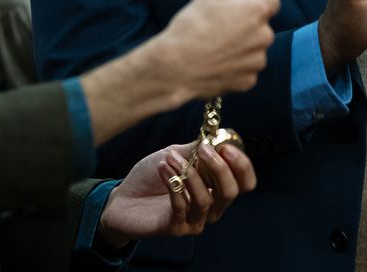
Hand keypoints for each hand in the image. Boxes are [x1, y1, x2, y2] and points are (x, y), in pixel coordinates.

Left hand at [97, 140, 256, 246]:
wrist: (122, 198)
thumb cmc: (151, 176)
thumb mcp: (175, 155)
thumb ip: (195, 150)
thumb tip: (215, 137)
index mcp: (216, 187)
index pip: (244, 182)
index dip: (241, 165)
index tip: (225, 147)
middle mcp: (211, 206)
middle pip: (231, 192)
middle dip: (219, 168)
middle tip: (202, 150)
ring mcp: (195, 220)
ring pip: (205, 199)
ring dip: (188, 173)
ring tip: (169, 158)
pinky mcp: (177, 228)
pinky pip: (182, 206)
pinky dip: (173, 183)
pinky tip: (162, 168)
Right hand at [153, 0, 278, 101]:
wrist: (174, 67)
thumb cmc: (189, 28)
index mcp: (256, 11)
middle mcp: (264, 36)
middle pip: (260, 24)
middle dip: (244, 20)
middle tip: (219, 19)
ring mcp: (257, 61)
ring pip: (253, 48)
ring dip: (240, 43)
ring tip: (212, 44)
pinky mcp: (248, 81)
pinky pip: (245, 67)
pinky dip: (234, 63)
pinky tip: (214, 61)